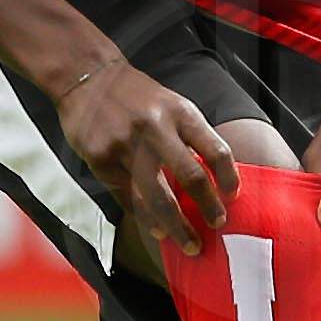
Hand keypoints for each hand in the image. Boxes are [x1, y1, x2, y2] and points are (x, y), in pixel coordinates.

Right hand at [60, 57, 237, 260]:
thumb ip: (191, 137)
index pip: (215, 149)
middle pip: (190, 176)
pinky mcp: (101, 159)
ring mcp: (126, 145)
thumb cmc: (137, 96)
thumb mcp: (172, 104)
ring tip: (189, 244)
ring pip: (157, 196)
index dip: (228, 178)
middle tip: (217, 225)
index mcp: (180, 112)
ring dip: (177, 226)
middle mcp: (155, 128)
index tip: (232, 197)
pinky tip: (156, 229)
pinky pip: (128, 198)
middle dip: (207, 208)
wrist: (88, 77)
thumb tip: (213, 180)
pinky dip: (145, 218)